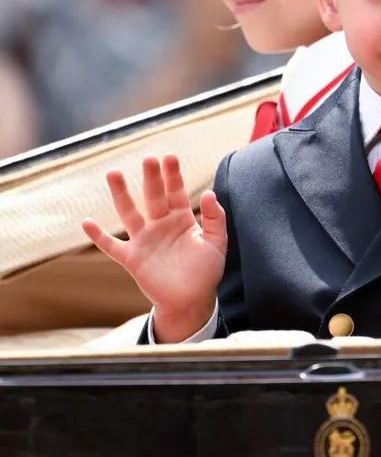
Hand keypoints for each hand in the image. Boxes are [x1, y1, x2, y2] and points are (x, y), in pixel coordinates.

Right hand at [82, 155, 226, 341]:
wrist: (192, 300)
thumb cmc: (206, 271)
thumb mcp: (217, 243)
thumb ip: (215, 219)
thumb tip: (210, 193)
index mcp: (181, 219)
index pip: (176, 192)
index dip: (173, 175)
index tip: (169, 157)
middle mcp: (160, 225)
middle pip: (153, 197)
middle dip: (151, 178)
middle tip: (148, 158)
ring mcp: (144, 240)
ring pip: (129, 213)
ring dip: (121, 195)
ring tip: (113, 173)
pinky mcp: (132, 258)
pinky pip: (112, 246)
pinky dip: (98, 236)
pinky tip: (86, 223)